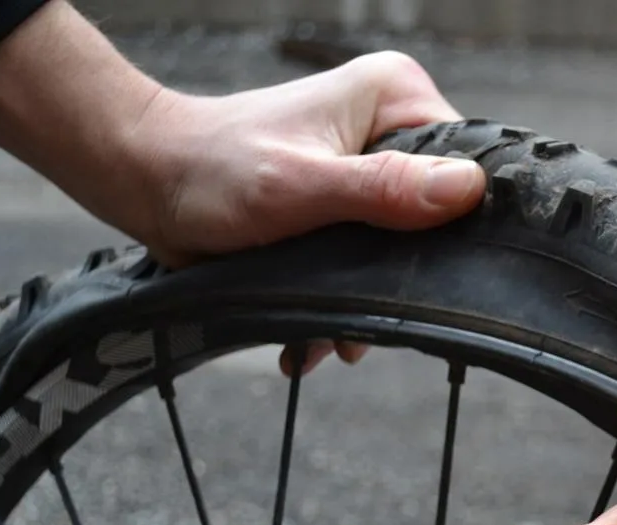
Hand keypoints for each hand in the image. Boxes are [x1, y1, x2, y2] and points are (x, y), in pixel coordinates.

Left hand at [128, 51, 484, 374]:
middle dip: (403, 277)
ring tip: (333, 337)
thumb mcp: (302, 187)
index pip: (469, 163)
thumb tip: (466, 189)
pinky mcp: (352, 199)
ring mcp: (373, 163)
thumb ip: (383, 189)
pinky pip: (377, 256)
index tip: (426, 273)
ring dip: (373, 301)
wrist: (148, 186)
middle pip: (441, 216)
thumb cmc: (210, 172)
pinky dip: (352, 300)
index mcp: (395, 96)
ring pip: (408, 247)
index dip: (458, 225)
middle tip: (363, 320)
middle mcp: (392, 124)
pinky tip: (321, 333)